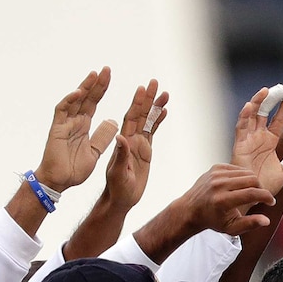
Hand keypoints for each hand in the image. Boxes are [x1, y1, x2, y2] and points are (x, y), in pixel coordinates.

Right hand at [36, 67, 115, 192]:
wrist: (60, 181)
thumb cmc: (74, 169)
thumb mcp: (95, 152)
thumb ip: (102, 137)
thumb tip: (112, 121)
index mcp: (83, 126)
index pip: (94, 103)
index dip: (101, 90)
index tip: (109, 78)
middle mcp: (74, 122)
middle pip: (86, 98)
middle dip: (96, 84)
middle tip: (106, 69)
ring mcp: (65, 124)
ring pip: (75, 101)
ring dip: (85, 87)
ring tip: (95, 74)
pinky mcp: (57, 129)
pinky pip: (62, 111)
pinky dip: (70, 101)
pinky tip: (79, 92)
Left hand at [104, 79, 168, 211]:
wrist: (120, 199)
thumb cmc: (116, 188)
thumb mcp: (117, 172)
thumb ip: (121, 155)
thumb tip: (121, 136)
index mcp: (123, 142)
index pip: (130, 117)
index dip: (136, 103)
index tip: (142, 89)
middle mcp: (131, 139)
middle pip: (140, 114)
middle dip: (148, 98)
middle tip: (155, 82)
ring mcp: (138, 144)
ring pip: (148, 121)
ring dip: (155, 107)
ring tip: (165, 93)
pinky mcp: (145, 151)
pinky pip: (152, 132)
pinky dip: (158, 121)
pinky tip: (164, 111)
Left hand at [178, 164, 275, 236]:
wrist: (191, 209)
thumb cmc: (211, 219)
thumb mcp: (231, 228)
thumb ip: (250, 224)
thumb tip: (266, 220)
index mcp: (223, 201)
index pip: (252, 194)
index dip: (266, 197)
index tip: (271, 201)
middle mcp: (219, 185)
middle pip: (252, 180)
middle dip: (261, 189)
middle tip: (260, 197)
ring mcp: (216, 174)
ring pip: (246, 173)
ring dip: (253, 182)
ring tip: (250, 192)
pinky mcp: (216, 168)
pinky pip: (237, 168)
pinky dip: (243, 177)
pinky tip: (239, 186)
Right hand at [231, 86, 282, 195]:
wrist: (251, 197)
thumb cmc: (266, 187)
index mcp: (270, 141)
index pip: (278, 119)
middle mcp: (258, 137)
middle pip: (264, 112)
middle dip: (271, 99)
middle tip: (279, 87)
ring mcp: (248, 140)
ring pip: (251, 116)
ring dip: (257, 103)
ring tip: (265, 90)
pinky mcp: (239, 146)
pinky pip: (240, 128)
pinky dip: (244, 116)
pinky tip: (250, 105)